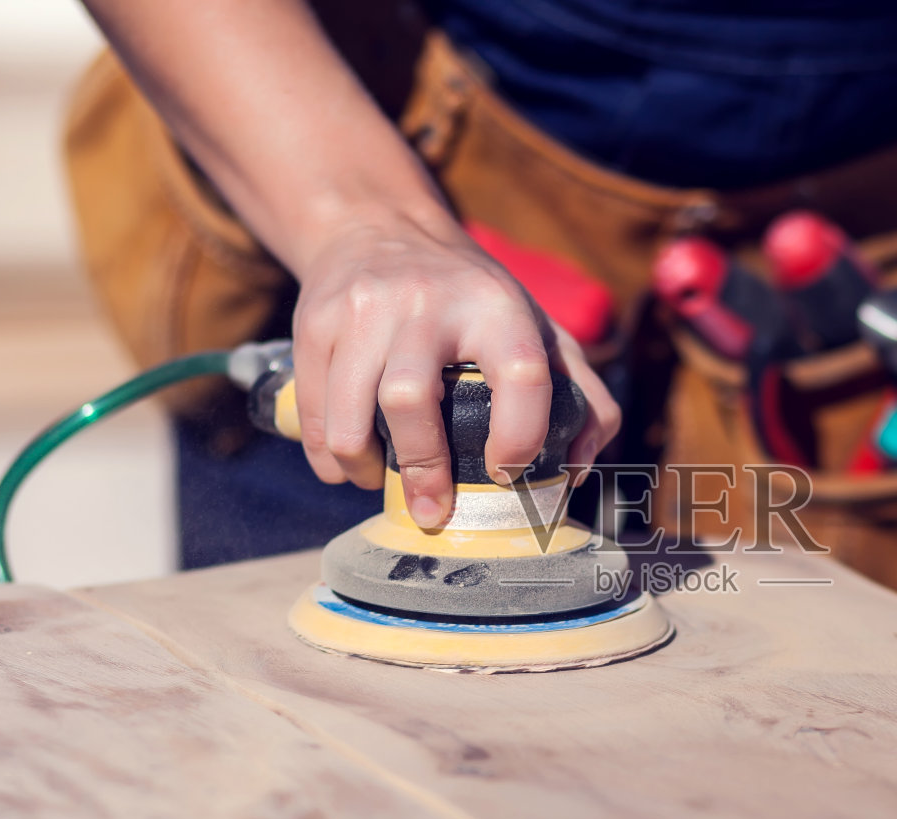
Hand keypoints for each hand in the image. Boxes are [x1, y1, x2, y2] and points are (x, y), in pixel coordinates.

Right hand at [289, 213, 620, 523]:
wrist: (380, 227)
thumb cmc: (473, 299)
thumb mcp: (539, 327)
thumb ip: (583, 397)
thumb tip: (578, 471)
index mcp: (496, 307)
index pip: (521, 373)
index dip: (519, 435)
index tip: (505, 473)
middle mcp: (426, 301)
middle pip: (409, 399)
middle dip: (421, 470)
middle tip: (432, 512)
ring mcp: (363, 310)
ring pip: (348, 415)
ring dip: (363, 467)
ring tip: (379, 481)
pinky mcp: (314, 322)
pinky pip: (313, 411)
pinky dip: (328, 455)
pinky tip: (349, 462)